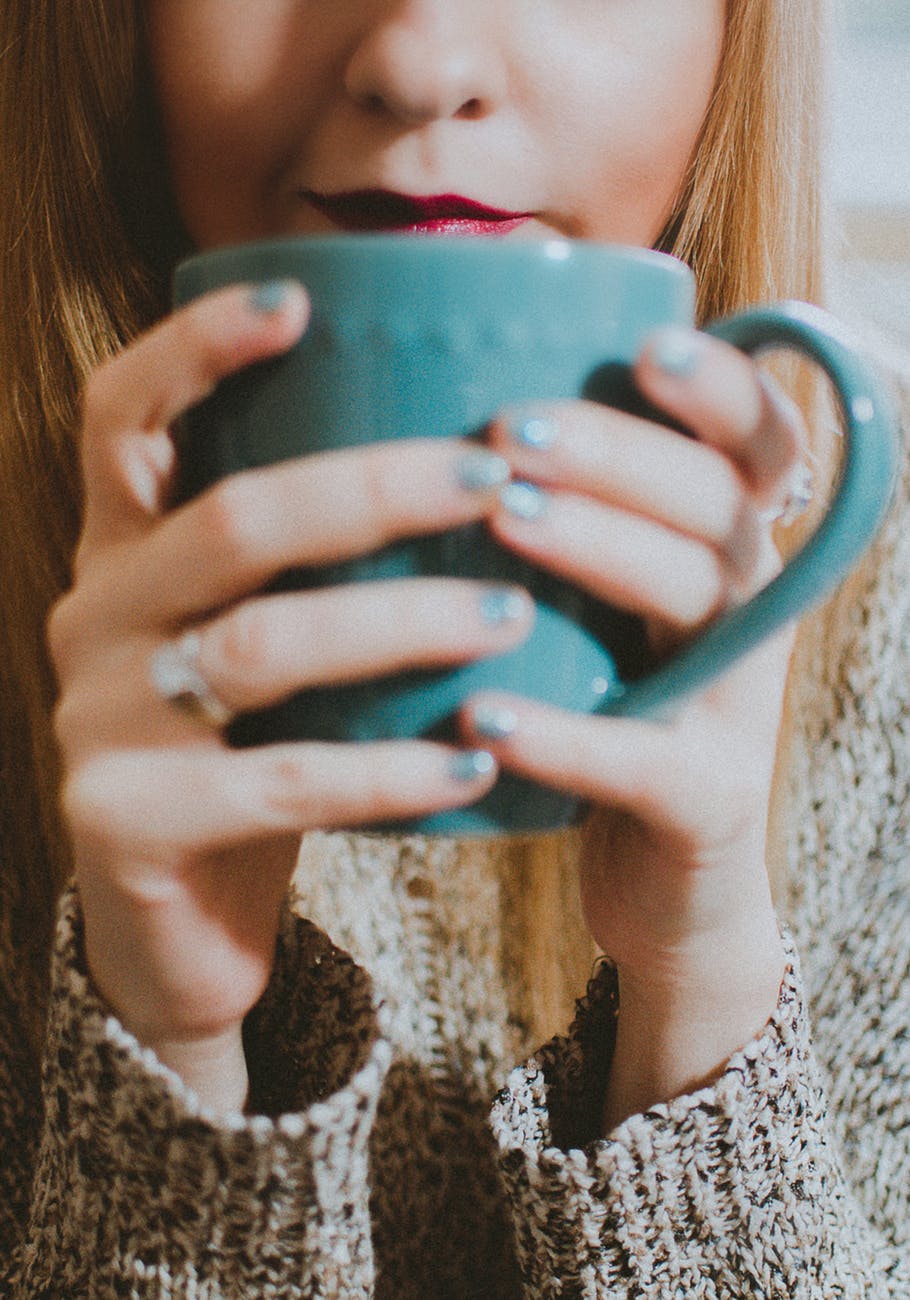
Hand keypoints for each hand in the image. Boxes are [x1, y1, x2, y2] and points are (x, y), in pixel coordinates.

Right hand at [49, 283, 533, 1109]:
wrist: (176, 918)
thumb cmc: (254, 748)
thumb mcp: (268, 638)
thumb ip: (320, 563)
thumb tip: (480, 458)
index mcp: (125, 552)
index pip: (125, 415)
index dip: (197, 348)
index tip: (301, 301)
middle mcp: (97, 616)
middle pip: (230, 520)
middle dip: (371, 489)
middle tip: (491, 477)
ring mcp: (99, 720)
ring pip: (258, 646)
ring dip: (399, 625)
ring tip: (511, 616)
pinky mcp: (127, 822)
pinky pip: (278, 783)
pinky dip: (388, 770)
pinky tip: (477, 760)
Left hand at [462, 330, 802, 1120]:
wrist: (664, 883)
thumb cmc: (601, 716)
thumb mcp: (596, 613)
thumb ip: (555, 526)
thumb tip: (435, 421)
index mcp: (723, 551)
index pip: (758, 446)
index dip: (723, 390)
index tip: (647, 346)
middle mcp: (747, 609)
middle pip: (713, 502)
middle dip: (618, 454)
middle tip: (512, 429)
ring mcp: (738, 704)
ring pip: (693, 599)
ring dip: (598, 549)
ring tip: (502, 515)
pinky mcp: (707, 799)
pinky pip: (643, 759)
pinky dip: (563, 735)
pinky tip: (482, 716)